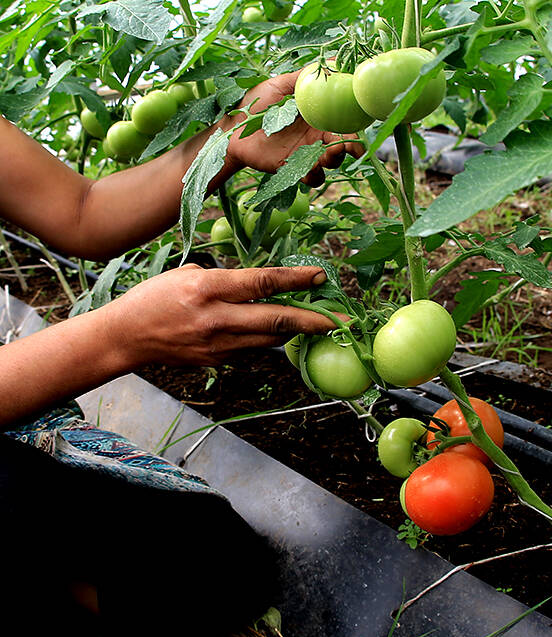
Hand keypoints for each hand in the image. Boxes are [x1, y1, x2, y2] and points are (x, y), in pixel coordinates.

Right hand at [96, 264, 338, 367]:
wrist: (124, 337)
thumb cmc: (154, 297)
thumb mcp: (187, 275)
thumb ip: (226, 281)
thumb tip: (259, 286)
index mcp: (208, 288)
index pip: (263, 282)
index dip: (297, 280)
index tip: (321, 276)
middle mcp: (216, 318)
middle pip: (277, 321)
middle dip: (314, 321)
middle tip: (343, 320)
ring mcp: (217, 344)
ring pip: (269, 339)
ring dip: (294, 331)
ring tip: (318, 324)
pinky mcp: (217, 361)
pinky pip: (251, 349)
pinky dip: (265, 339)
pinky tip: (272, 333)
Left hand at [220, 71, 365, 186]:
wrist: (231, 129)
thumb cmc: (254, 104)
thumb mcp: (279, 85)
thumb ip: (304, 77)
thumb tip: (333, 62)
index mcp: (317, 117)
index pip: (343, 122)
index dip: (355, 125)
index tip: (360, 126)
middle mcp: (315, 136)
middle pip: (343, 144)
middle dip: (350, 147)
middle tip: (345, 146)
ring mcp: (306, 154)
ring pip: (332, 162)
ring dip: (334, 161)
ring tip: (325, 156)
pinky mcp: (295, 169)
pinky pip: (314, 178)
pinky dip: (315, 176)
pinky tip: (308, 169)